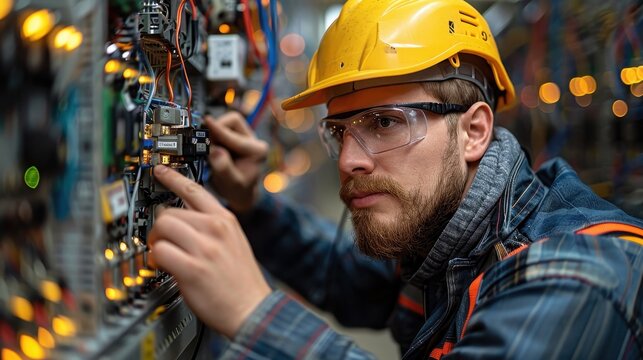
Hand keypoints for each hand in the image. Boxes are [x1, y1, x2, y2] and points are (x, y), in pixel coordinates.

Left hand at [147, 165, 271, 337]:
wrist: (253, 309)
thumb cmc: (242, 281)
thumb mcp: (234, 242)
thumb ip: (213, 227)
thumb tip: (184, 218)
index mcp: (225, 220)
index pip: (194, 190)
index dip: (172, 178)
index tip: (159, 170)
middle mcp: (215, 229)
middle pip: (169, 211)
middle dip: (160, 227)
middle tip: (162, 240)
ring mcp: (204, 248)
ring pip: (162, 227)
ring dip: (156, 241)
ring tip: (163, 254)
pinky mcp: (192, 269)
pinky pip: (159, 251)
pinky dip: (155, 258)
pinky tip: (163, 266)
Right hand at [205, 112, 267, 212]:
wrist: (240, 193)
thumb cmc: (238, 190)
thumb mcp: (232, 184)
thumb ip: (224, 169)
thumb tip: (215, 152)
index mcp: (258, 150)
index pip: (235, 136)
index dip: (219, 130)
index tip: (206, 122)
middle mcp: (253, 140)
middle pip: (232, 122)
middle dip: (216, 130)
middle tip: (204, 145)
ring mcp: (244, 136)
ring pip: (226, 123)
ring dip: (214, 134)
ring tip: (209, 152)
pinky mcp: (235, 136)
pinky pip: (221, 128)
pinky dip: (212, 136)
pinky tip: (211, 150)